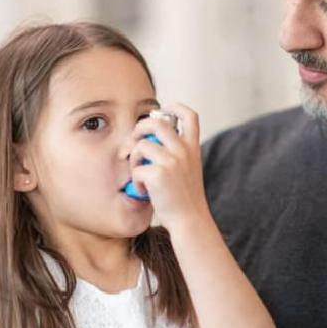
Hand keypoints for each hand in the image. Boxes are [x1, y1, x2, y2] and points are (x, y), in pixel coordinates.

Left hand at [127, 103, 209, 229]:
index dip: (174, 107)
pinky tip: (142, 191)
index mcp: (193, 148)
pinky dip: (135, 181)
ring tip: (138, 175)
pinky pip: (136, 169)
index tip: (162, 111)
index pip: (189, 115)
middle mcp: (184, 151)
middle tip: (134, 143)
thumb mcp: (188, 170)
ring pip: (141, 145)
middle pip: (156, 122)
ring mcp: (172, 161)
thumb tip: (148, 141)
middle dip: (139, 129)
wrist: (190, 221)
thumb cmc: (184, 199)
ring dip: (133, 159)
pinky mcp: (158, 174)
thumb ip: (176, 153)